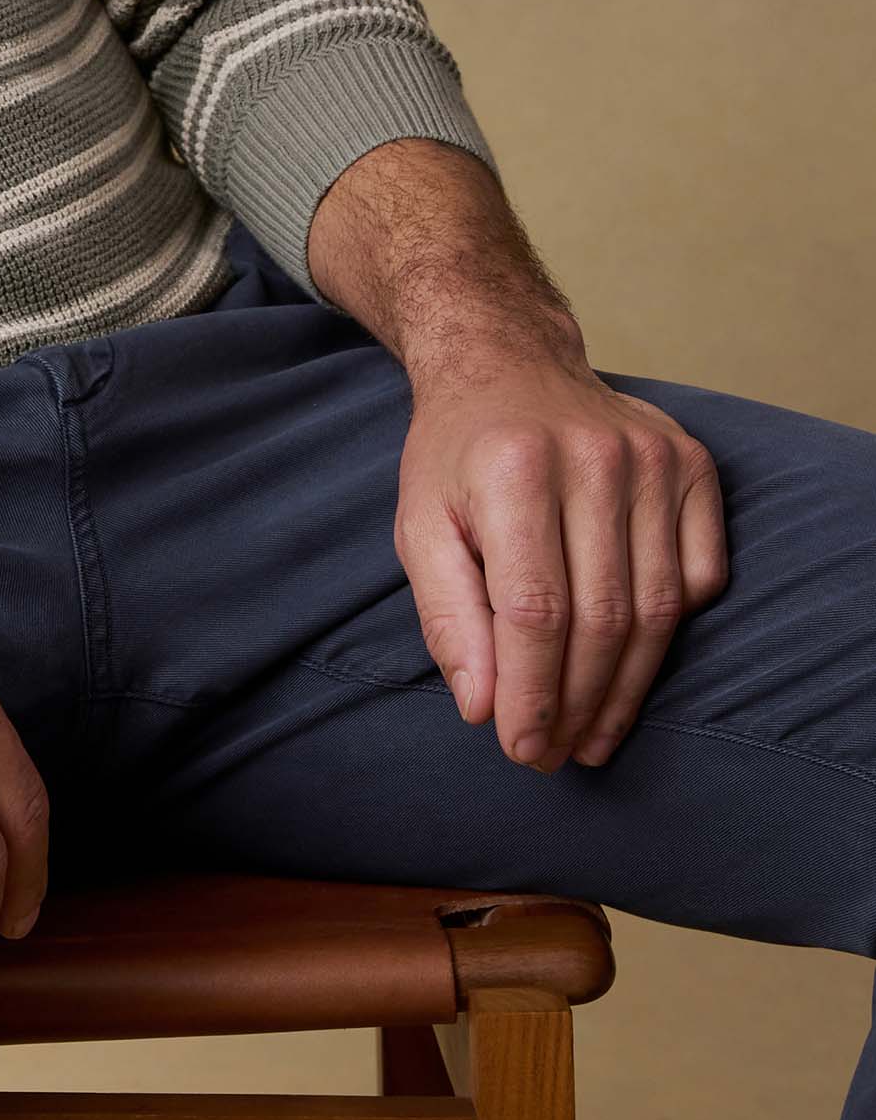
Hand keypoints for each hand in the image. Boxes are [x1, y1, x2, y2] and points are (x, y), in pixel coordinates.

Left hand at [394, 347, 727, 769]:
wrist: (509, 364)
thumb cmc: (457, 457)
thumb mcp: (420, 526)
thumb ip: (447, 616)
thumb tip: (481, 708)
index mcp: (513, 469)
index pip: (533, 611)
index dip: (531, 693)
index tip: (521, 748)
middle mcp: (593, 458)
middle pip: (601, 618)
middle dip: (577, 704)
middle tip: (556, 754)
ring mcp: (654, 459)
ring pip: (657, 610)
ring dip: (625, 688)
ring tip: (593, 736)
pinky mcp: (695, 465)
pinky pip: (699, 577)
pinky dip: (668, 632)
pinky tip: (630, 664)